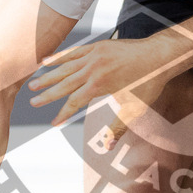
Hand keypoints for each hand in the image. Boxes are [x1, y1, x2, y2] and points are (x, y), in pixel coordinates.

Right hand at [29, 38, 176, 137]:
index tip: (53, 122)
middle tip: (32, 102)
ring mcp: (93, 55)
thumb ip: (118, 127)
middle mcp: (92, 68)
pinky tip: (46, 61)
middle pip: (64, 84)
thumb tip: (108, 147)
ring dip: (49, 76)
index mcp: (99, 84)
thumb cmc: (148, 82)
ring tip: (34, 84)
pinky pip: (73, 52)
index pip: (74, 102)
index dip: (63, 113)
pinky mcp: (97, 46)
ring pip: (65, 67)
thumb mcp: (134, 109)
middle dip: (48, 94)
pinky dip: (59, 57)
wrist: (159, 55)